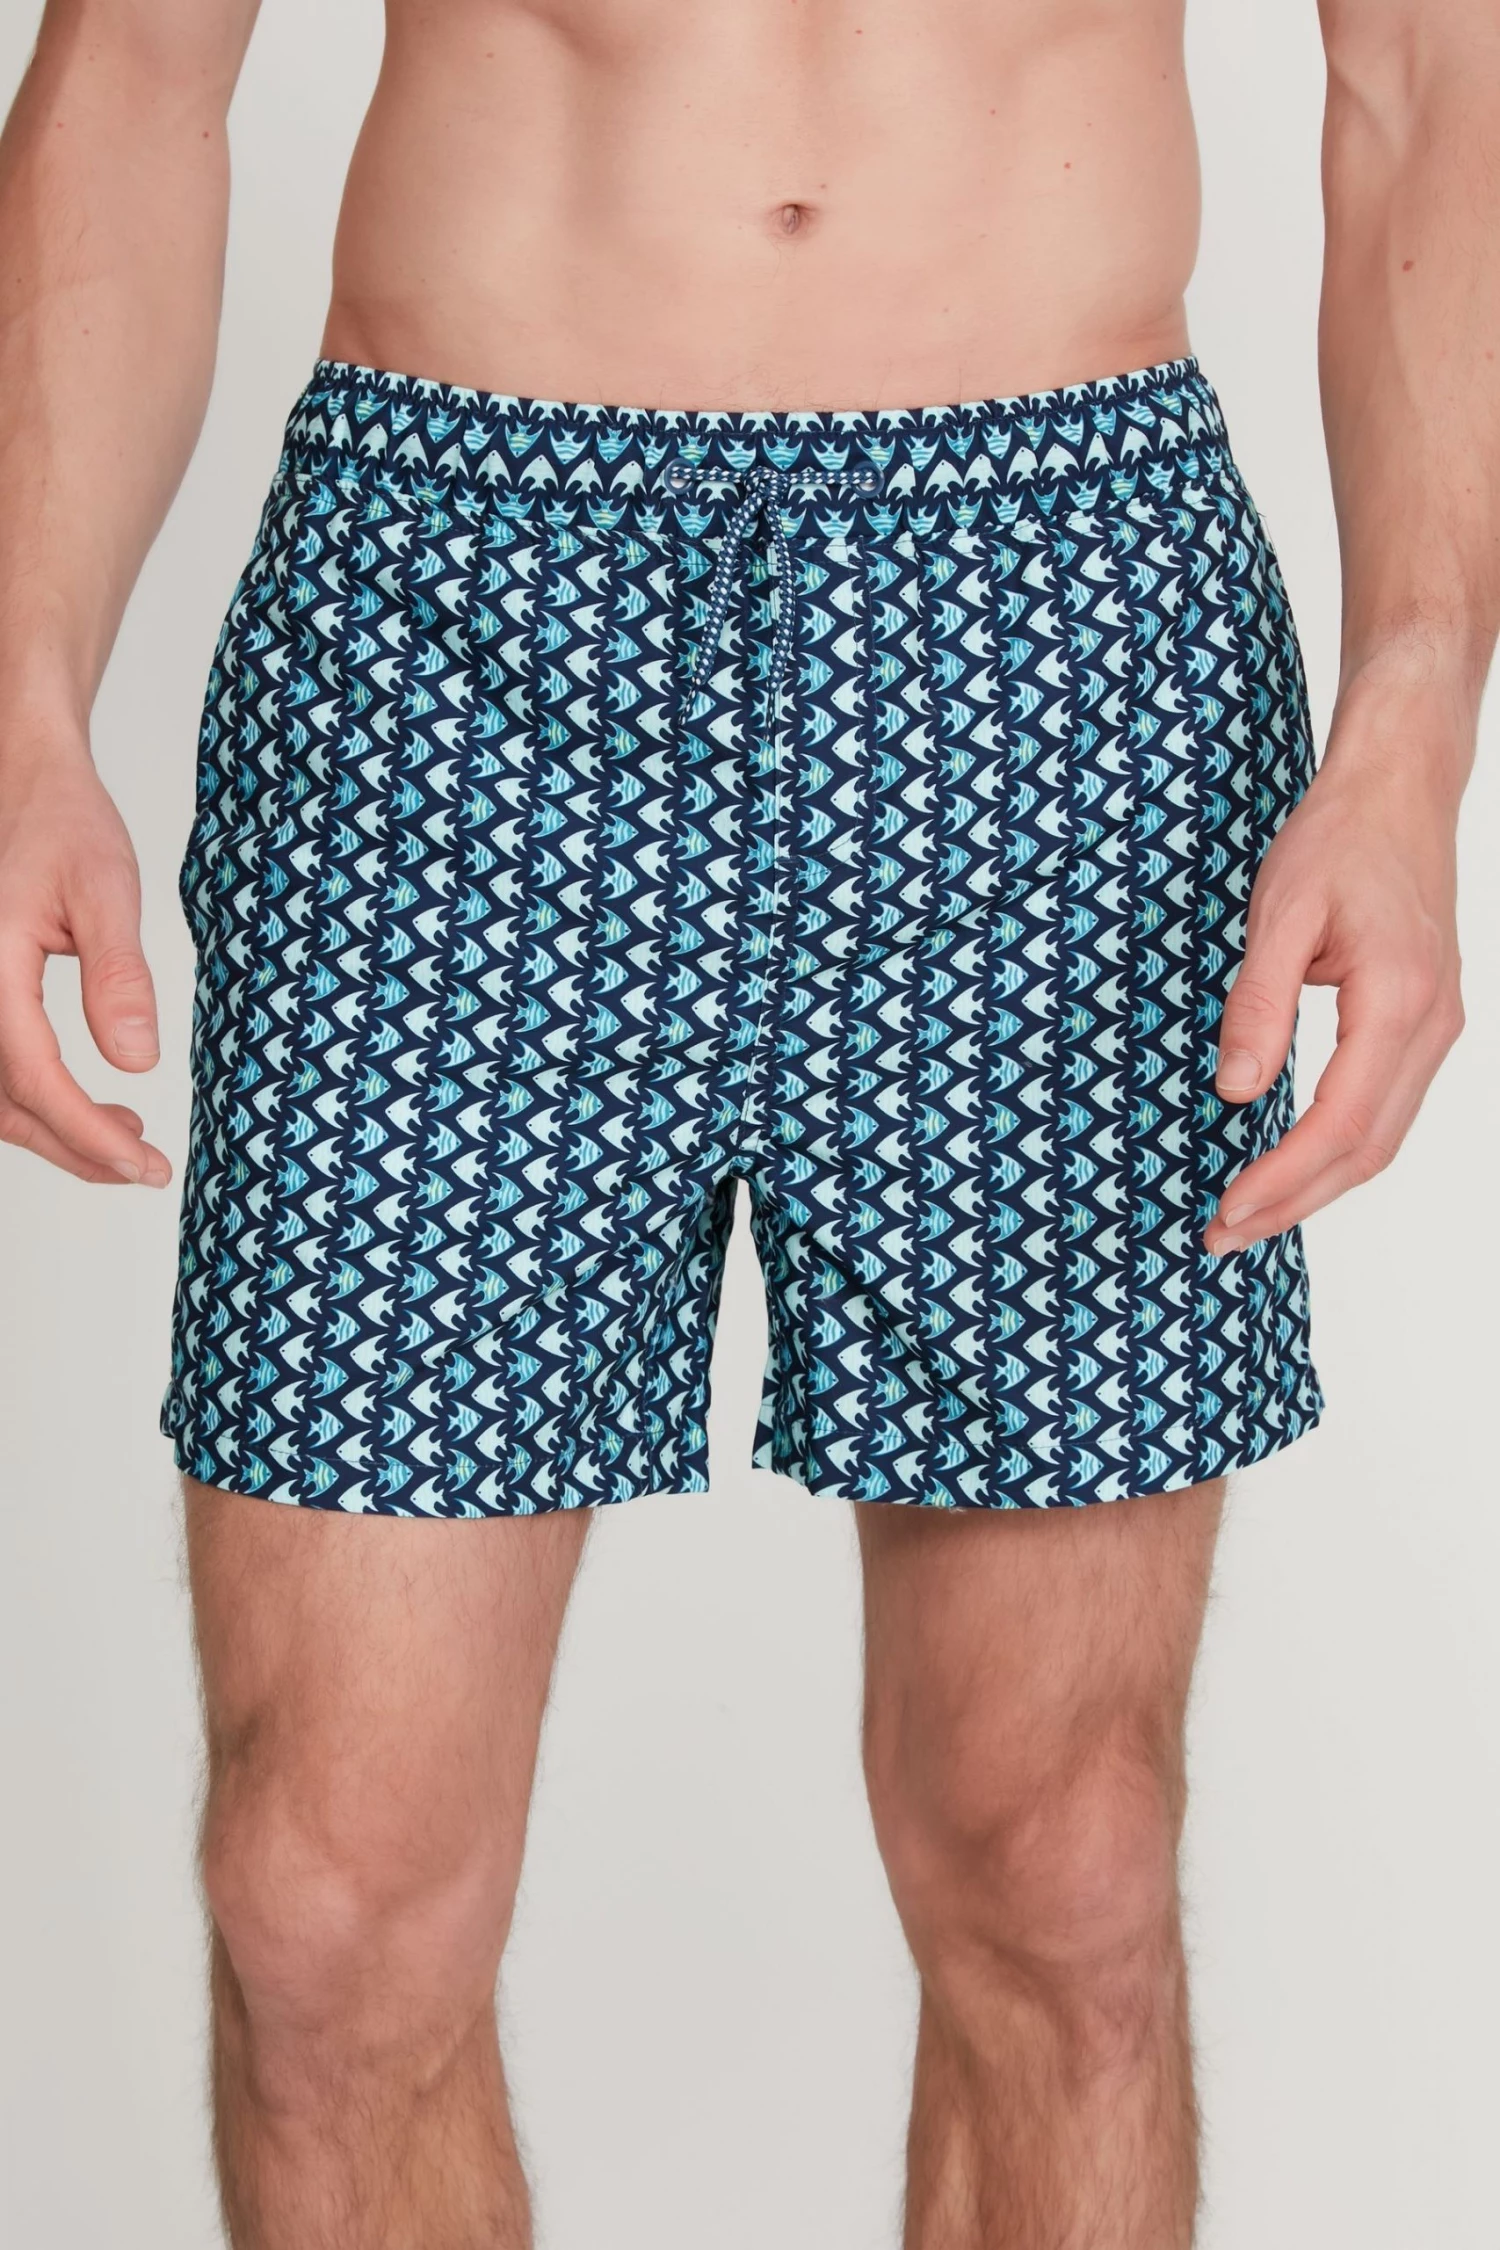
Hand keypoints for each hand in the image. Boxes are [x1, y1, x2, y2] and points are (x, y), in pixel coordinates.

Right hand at [0, 725, 170, 1185]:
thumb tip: (136, 1063)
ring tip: (131, 1144)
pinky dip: (40, 1103)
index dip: (86, 1133)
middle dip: (76, 1149)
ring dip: (58, 1133)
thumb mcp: (106, 890)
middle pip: (7, 1103)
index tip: (143, 1163)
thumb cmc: (62, 825)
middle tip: (146, 1171)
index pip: (33, 1077)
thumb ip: (119, 976)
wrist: (23, 783)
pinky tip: (97, 1111)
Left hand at [1204, 701, 1464, 1254]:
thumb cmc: (1338, 841)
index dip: (1282, 1179)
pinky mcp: (1424, 1024)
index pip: (1339, 1124)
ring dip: (1316, 1187)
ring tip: (1247, 1215)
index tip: (1225, 1210)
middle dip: (1293, 1203)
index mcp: (1398, 1002)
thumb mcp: (1279, 913)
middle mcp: (1431, 1027)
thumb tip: (1233, 1091)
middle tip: (1220, 1236)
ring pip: (1381, 1139)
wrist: (1399, 792)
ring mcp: (1436, 1029)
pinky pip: (1385, 1110)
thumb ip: (1258, 1004)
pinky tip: (1291, 1164)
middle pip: (1367, 1151)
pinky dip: (1338, 1151)